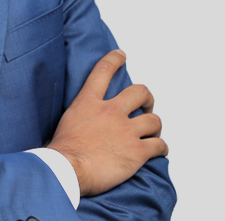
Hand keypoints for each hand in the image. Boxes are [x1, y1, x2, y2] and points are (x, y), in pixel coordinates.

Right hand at [47, 49, 167, 196]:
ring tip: (152, 133)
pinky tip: (158, 150)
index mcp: (89, 101)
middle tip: (146, 106)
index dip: (114, 59)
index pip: (103, 71)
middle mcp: (110, 111)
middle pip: (140, 92)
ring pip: (154, 120)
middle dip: (147, 98)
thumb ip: (82, 113)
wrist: (67, 169)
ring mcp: (125, 130)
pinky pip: (159, 145)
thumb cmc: (63, 149)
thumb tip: (85, 117)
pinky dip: (161, 148)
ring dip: (155, 126)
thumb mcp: (67, 119)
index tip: (121, 55)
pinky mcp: (136, 151)